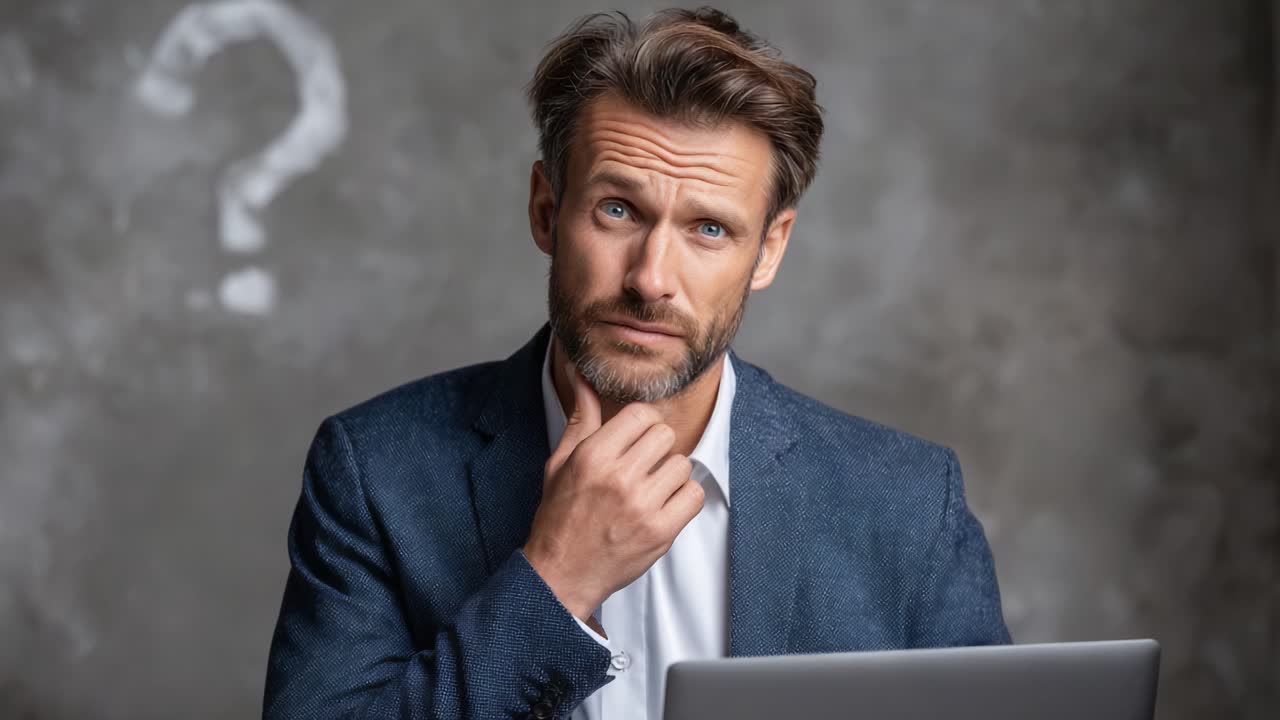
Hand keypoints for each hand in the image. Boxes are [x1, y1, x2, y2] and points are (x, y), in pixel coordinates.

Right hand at [523, 360, 703, 620]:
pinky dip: (683, 500)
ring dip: (670, 475)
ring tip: (649, 490)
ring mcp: (642, 505)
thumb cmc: (560, 517)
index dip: (641, 425)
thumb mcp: (561, 462)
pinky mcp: (660, 530)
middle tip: (641, 466)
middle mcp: (618, 477)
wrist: (560, 574)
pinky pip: (693, 495)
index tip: (634, 440)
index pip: (641, 414)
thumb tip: (583, 377)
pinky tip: (662, 506)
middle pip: (665, 435)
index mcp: (593, 456)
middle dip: (656, 448)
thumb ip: (581, 418)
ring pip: (682, 464)